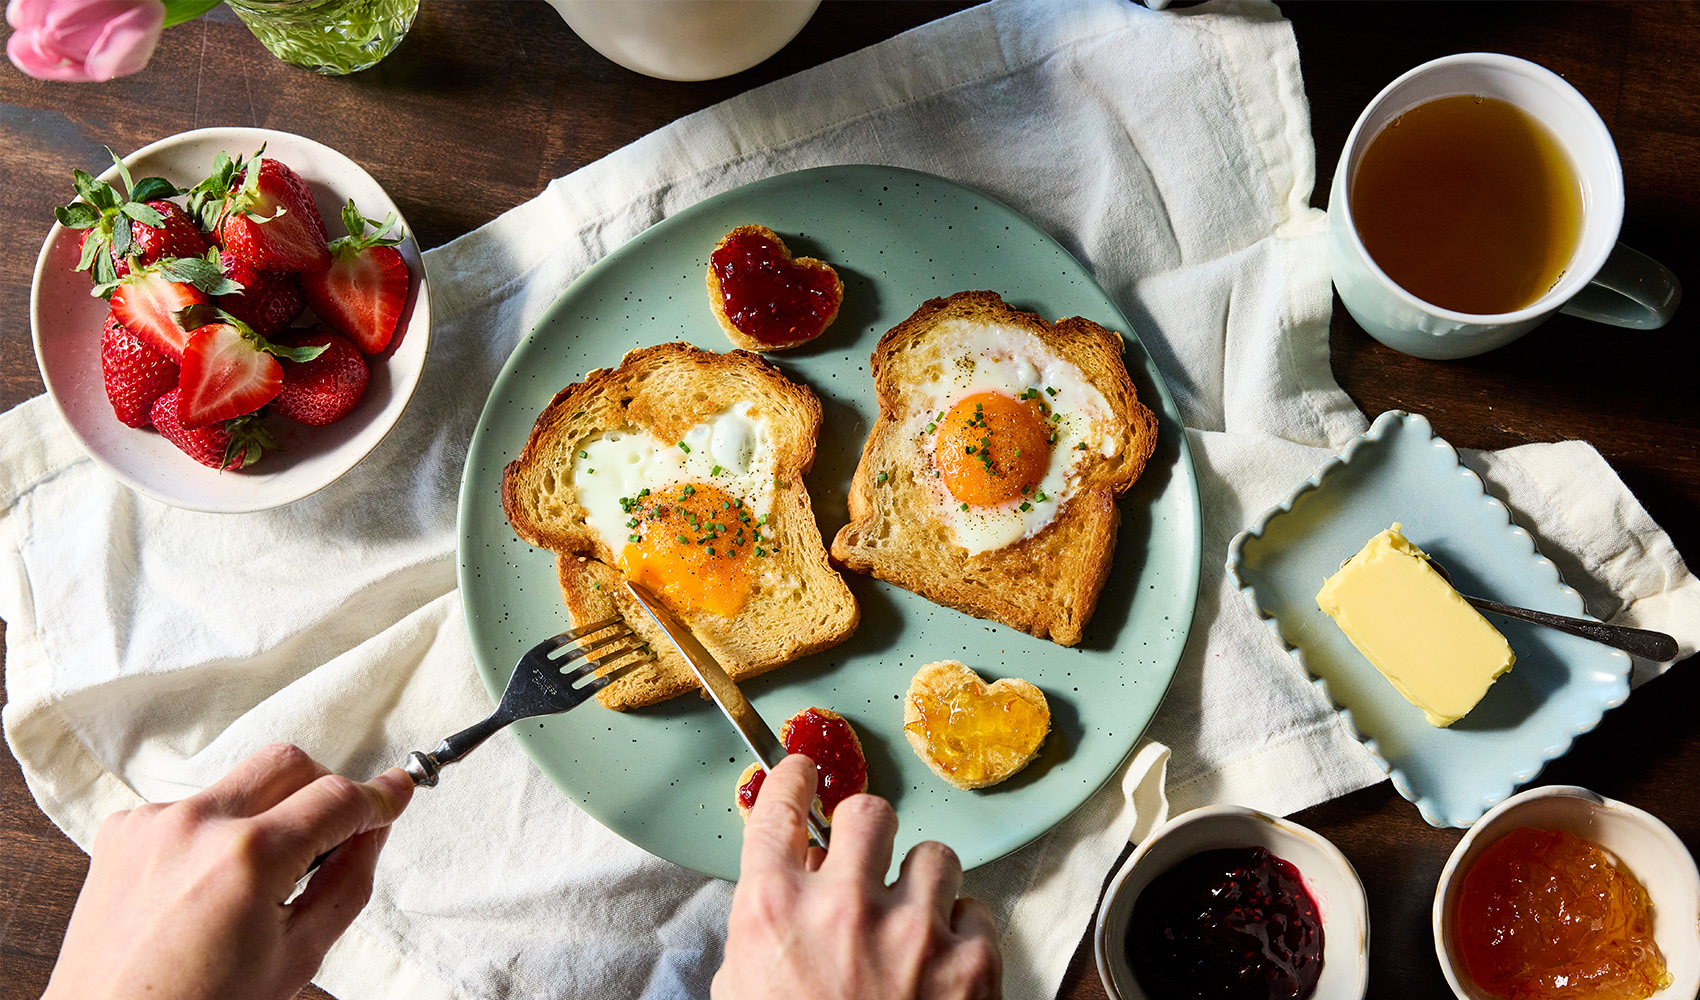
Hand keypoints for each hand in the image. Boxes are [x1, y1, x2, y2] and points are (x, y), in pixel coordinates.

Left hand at [44, 743, 412, 999]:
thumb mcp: (299, 954)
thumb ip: (348, 881)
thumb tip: (374, 829)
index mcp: (247, 859)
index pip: (336, 798)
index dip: (379, 795)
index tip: (399, 790)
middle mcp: (195, 826)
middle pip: (288, 762)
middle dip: (322, 788)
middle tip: (330, 832)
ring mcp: (152, 823)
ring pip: (239, 783)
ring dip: (265, 813)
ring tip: (257, 875)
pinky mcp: (122, 830)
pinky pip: (191, 807)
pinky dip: (216, 832)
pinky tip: (209, 881)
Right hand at [714, 755, 1001, 999]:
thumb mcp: (743, 994)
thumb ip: (761, 938)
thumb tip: (786, 897)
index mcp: (773, 910)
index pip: (778, 807)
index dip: (791, 778)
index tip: (801, 769)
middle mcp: (844, 905)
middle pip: (869, 811)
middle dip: (869, 832)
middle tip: (869, 859)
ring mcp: (914, 931)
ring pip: (935, 856)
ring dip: (924, 884)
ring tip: (914, 923)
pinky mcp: (973, 965)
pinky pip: (978, 914)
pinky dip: (964, 937)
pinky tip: (944, 968)